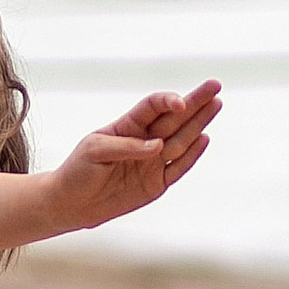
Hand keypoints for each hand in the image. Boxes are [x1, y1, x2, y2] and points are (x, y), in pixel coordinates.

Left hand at [46, 80, 222, 233]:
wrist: (72, 203)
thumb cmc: (79, 170)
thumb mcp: (95, 152)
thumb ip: (127, 147)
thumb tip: (159, 147)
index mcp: (127, 126)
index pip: (152, 107)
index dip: (167, 101)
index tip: (179, 103)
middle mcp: (145, 140)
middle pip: (175, 118)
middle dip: (195, 102)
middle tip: (215, 85)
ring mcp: (153, 161)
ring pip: (182, 139)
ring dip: (199, 123)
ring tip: (216, 104)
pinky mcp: (157, 183)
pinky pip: (179, 168)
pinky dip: (192, 155)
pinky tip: (205, 138)